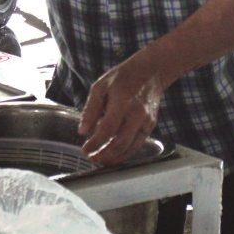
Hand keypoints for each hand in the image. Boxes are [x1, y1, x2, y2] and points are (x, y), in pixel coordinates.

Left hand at [78, 52, 171, 166]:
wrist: (150, 72)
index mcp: (122, 101)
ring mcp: (146, 121)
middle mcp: (137, 113)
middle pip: (120, 142)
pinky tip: (114, 155)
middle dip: (105, 155)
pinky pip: (137, 145)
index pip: (107, 129)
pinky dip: (125, 153)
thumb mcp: (100, 87)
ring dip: (115, 158)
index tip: (85, 150)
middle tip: (92, 159)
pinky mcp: (150, 126)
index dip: (95, 143)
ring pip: (130, 147)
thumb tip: (83, 131)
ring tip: (101, 161)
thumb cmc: (123, 78)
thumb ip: (90, 109)